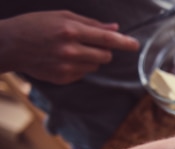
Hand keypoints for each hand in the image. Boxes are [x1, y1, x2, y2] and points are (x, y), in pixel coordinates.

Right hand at [0, 11, 139, 83]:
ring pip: (95, 66)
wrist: (10, 45)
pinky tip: (63, 59)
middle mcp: (70, 50)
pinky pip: (83, 74)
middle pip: (105, 56)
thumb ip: (90, 24)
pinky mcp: (63, 78)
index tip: (135, 45)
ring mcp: (66, 66)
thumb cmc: (36, 26)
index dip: (123, 42)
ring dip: (91, 59)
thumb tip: (114, 28)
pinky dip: (80, 67)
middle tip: (90, 44)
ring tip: (72, 50)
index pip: (105, 38)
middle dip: (103, 51)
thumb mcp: (61, 16)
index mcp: (70, 30)